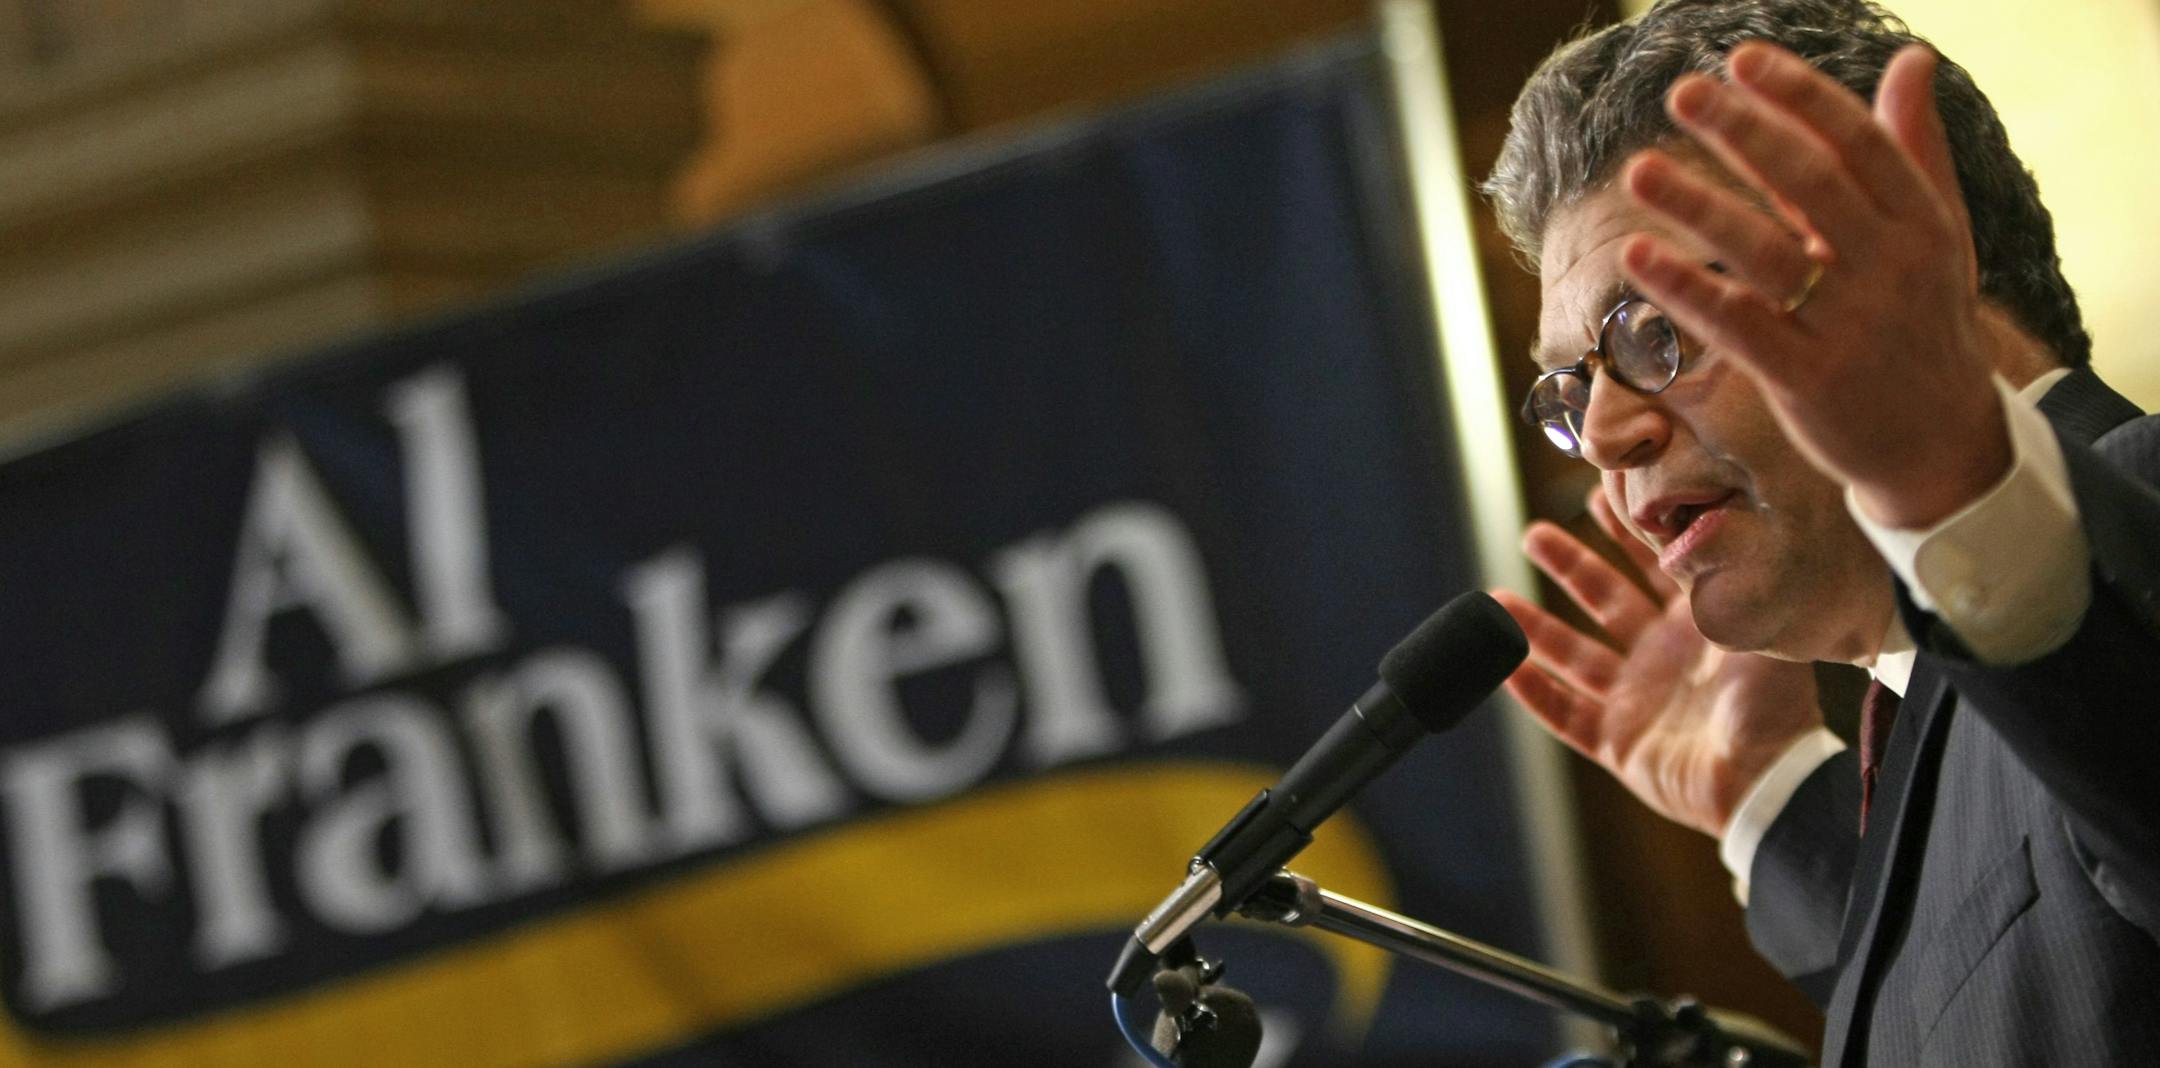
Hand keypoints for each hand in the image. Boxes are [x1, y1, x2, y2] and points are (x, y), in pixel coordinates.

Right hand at [1492, 489, 1821, 837]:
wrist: (1766, 780)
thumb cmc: (1774, 704)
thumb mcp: (1757, 626)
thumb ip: (1726, 579)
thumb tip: (1697, 528)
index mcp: (1697, 626)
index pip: (1653, 567)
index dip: (1624, 533)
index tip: (1598, 496)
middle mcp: (1661, 657)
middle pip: (1603, 601)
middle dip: (1569, 566)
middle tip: (1534, 535)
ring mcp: (1637, 699)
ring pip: (1573, 656)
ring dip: (1535, 628)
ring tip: (1495, 599)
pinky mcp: (1618, 743)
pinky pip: (1566, 716)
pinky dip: (1535, 695)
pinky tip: (1505, 670)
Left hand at [1617, 42, 2010, 529]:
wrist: (1940, 444)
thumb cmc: (1923, 322)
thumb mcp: (1936, 234)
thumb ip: (1912, 149)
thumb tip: (1910, 58)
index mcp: (1921, 222)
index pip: (1858, 143)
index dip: (1799, 97)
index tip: (1741, 59)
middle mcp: (1891, 268)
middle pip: (1811, 185)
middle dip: (1744, 134)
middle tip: (1682, 93)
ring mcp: (1850, 326)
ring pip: (1765, 253)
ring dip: (1698, 207)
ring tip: (1638, 170)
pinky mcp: (1809, 380)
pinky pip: (1739, 326)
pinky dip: (1687, 291)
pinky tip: (1639, 257)